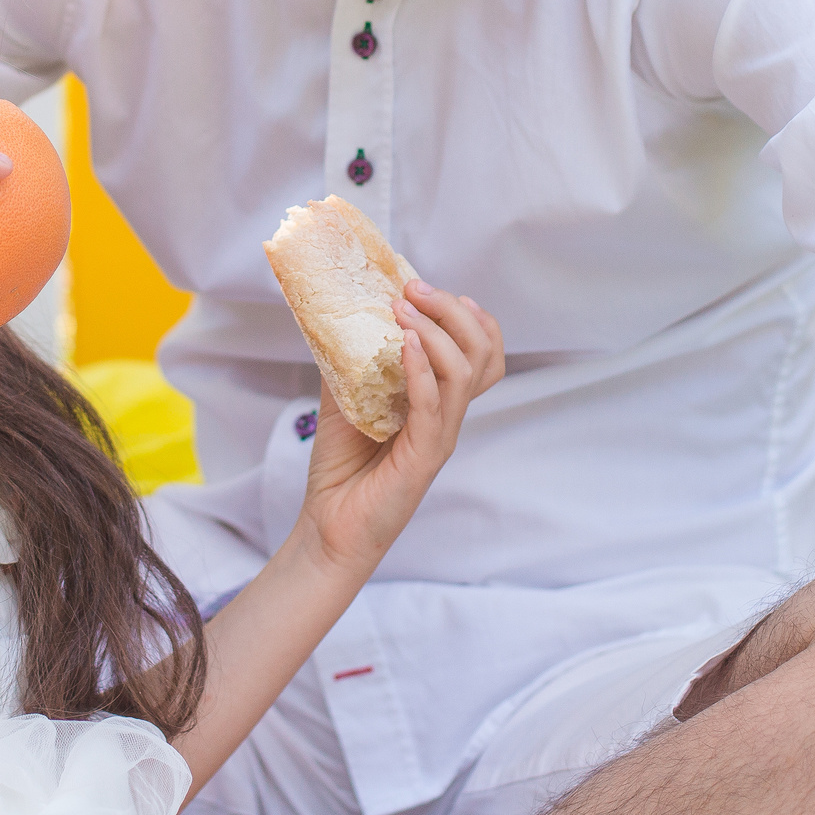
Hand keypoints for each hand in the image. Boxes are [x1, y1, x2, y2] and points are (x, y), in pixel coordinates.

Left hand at [294, 279, 504, 576]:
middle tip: (414, 289)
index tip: (436, 292)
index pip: (484, 354)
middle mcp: (448, 417)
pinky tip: (404, 343)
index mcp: (439, 402)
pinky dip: (422, 369)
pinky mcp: (423, 457)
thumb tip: (335, 316)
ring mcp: (439, 436)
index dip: (472, 318)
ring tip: (403, 309)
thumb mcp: (345, 398)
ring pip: (464, 374)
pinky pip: (433, 406)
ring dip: (435, 332)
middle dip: (452, 312)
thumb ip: (349, 361)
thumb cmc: (342, 466)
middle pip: (481, 354)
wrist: (330, 525)